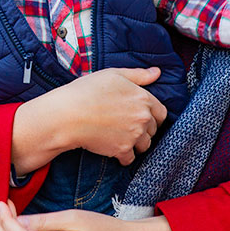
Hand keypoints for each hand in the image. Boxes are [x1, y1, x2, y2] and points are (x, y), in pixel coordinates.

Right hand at [11, 67, 166, 172]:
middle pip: (154, 130)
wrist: (68, 115)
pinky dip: (124, 156)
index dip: (152, 115)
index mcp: (143, 98)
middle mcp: (142, 118)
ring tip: (121, 137)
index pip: (160, 112)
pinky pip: (130, 158)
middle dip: (144, 129)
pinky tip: (113, 148)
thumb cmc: (88, 90)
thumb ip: (139, 75)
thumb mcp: (114, 74)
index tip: (141, 116)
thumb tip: (157, 72)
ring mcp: (134, 135)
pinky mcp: (122, 150)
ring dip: (136, 143)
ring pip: (145, 145)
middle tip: (127, 126)